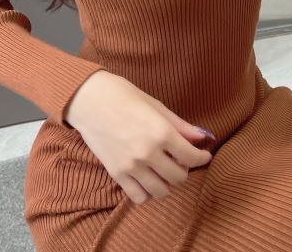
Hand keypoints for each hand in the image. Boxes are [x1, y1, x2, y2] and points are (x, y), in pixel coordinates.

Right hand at [64, 70, 215, 205]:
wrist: (88, 99)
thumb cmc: (123, 95)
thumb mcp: (155, 105)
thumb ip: (180, 125)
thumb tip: (202, 136)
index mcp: (161, 132)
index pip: (191, 156)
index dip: (202, 158)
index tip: (203, 155)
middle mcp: (148, 153)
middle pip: (178, 177)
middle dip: (184, 169)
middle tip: (181, 159)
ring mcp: (131, 166)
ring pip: (161, 191)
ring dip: (167, 183)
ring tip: (164, 170)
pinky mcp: (116, 174)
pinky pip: (139, 197)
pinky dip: (147, 192)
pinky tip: (147, 179)